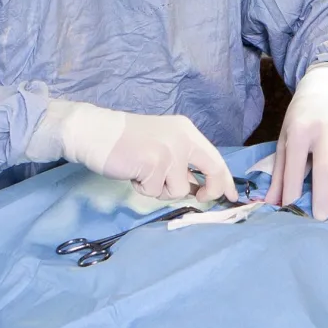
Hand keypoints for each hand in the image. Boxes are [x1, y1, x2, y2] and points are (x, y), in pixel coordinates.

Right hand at [37, 101, 236, 202]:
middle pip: (213, 170)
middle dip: (211, 190)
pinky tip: (133, 173)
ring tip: (143, 174)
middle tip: (201, 196)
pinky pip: (156, 191)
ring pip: (179, 189)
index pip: (215, 157)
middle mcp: (184, 137)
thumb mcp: (163, 145)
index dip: (225, 179)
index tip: (232, 196)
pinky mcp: (155, 163)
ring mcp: (170, 150)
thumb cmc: (126, 142)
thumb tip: (200, 189)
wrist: (96, 132)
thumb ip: (183, 163)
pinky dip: (143, 189)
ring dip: (160, 189)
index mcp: (187, 130)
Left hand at [268, 65, 327, 219]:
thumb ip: (280, 171)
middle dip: (322, 195)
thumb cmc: (303, 118)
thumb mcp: (286, 138)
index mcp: (300, 131)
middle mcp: (323, 129)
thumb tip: (271, 202)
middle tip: (322, 218)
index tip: (291, 209)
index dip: (292, 189)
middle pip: (323, 168)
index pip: (294, 166)